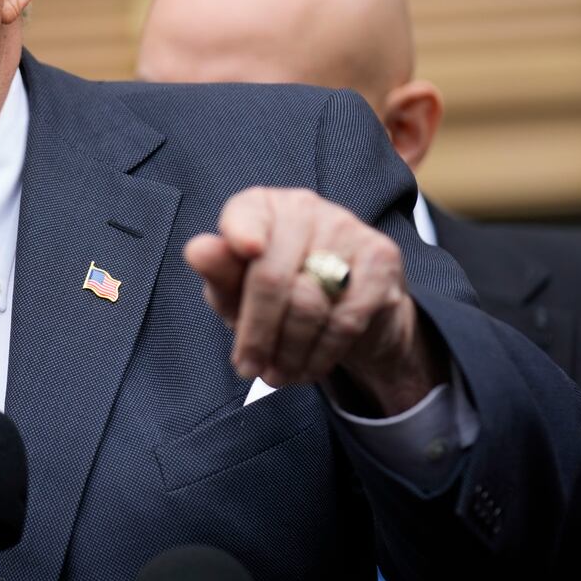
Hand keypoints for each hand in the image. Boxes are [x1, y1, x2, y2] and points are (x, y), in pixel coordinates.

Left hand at [184, 187, 442, 414]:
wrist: (348, 312)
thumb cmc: (275, 295)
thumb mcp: (236, 289)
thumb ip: (218, 272)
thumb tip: (198, 250)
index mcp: (262, 205)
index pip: (245, 215)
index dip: (242, 232)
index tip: (247, 250)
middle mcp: (305, 206)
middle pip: (271, 274)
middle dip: (257, 332)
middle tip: (248, 368)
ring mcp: (348, 229)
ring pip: (308, 303)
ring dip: (288, 352)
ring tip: (276, 375)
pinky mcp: (382, 259)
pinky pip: (344, 319)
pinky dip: (320, 354)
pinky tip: (307, 370)